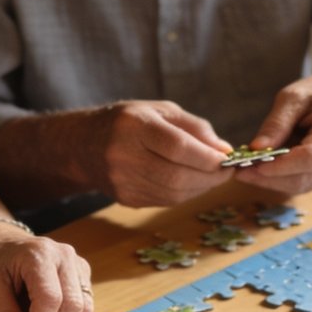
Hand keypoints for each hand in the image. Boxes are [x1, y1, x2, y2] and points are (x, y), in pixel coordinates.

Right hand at [87, 100, 234, 206]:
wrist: (84, 145)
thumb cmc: (129, 122)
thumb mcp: (161, 111)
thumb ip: (195, 128)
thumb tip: (225, 151)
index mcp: (134, 126)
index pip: (177, 147)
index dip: (207, 157)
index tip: (228, 158)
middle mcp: (124, 155)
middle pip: (177, 176)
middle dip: (209, 177)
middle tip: (226, 171)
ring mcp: (122, 181)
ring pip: (173, 194)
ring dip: (201, 188)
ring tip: (212, 176)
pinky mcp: (126, 198)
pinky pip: (165, 201)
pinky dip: (186, 194)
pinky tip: (192, 183)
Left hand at [236, 61, 311, 195]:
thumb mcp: (295, 96)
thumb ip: (276, 123)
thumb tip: (256, 148)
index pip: (310, 158)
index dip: (280, 166)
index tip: (252, 164)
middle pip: (302, 178)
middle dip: (268, 177)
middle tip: (238, 170)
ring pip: (300, 186)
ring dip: (271, 181)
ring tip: (246, 169)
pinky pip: (302, 184)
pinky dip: (280, 180)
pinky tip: (264, 169)